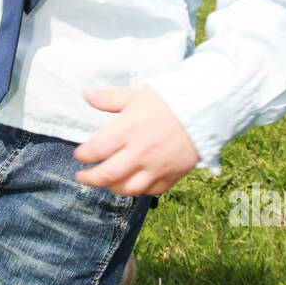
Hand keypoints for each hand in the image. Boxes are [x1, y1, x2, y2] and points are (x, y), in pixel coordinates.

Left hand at [73, 82, 199, 196]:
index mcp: (128, 130)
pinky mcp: (171, 176)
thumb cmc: (169, 100)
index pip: (96, 149)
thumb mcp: (136, 94)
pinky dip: (139, 190)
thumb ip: (109, 97)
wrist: (206, 110)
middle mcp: (140, 152)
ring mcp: (156, 167)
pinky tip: (132, 183)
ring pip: (127, 189)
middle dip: (90, 178)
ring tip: (107, 181)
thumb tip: (85, 93)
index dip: (83, 155)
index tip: (80, 155)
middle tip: (82, 177)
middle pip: (107, 175)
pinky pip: (150, 191)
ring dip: (112, 187)